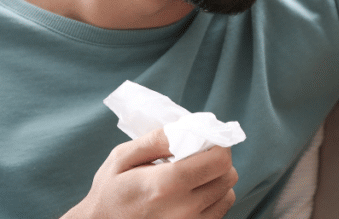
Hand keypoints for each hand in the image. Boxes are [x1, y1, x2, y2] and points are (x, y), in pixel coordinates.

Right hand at [64, 129, 237, 218]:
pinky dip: (213, 198)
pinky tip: (192, 194)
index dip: (217, 144)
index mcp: (166, 185)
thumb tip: (188, 128)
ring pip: (228, 194)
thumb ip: (157, 139)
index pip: (219, 161)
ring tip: (193, 177)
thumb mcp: (122, 157)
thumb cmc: (110, 192)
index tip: (204, 140)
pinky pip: (220, 211)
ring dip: (216, 180)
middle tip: (197, 157)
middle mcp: (184, 209)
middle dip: (217, 161)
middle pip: (228, 176)